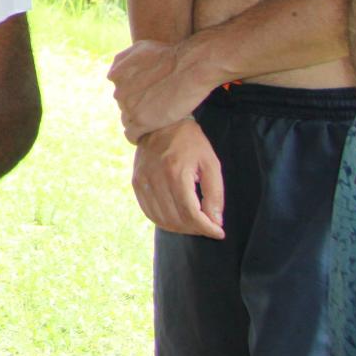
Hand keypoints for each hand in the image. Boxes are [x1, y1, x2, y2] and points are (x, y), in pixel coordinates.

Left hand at [107, 39, 208, 142]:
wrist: (189, 66)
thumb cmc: (170, 55)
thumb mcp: (139, 48)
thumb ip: (123, 61)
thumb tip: (114, 75)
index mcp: (115, 75)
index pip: (121, 92)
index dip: (135, 96)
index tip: (148, 98)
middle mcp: (118, 91)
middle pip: (124, 107)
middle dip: (138, 108)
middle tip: (156, 109)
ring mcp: (128, 107)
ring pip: (128, 121)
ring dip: (140, 123)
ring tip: (156, 122)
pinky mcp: (141, 121)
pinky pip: (132, 135)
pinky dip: (138, 137)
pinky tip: (148, 136)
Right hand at [131, 119, 224, 237]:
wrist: (159, 122)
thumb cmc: (190, 142)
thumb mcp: (211, 163)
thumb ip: (215, 193)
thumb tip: (216, 222)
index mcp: (176, 173)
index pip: (191, 213)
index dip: (207, 228)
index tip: (219, 232)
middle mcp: (156, 179)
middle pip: (176, 219)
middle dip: (196, 229)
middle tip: (208, 226)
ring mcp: (142, 181)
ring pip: (162, 219)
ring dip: (181, 228)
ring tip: (194, 223)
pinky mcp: (136, 182)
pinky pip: (148, 211)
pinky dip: (163, 221)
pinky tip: (176, 218)